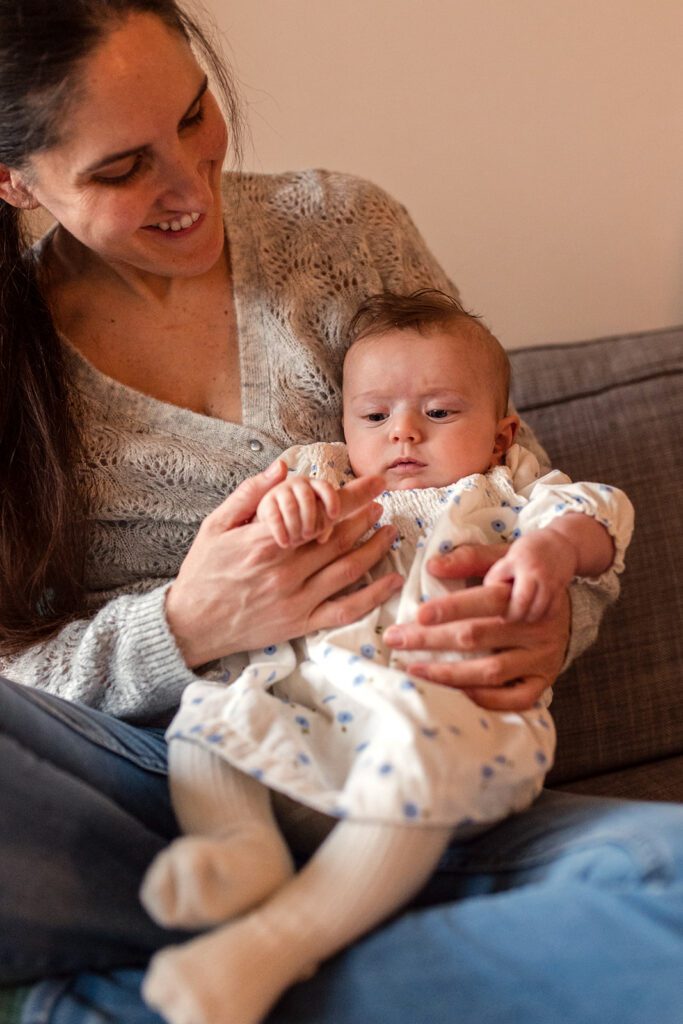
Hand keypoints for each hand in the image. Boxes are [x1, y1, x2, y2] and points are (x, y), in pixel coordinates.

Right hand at [165, 461, 402, 668]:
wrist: (191, 625)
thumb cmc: (203, 572)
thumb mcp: (215, 526)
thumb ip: (249, 495)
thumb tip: (282, 468)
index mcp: (266, 543)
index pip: (320, 512)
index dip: (352, 497)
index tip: (372, 485)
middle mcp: (286, 570)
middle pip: (338, 538)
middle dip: (366, 518)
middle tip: (381, 504)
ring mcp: (296, 599)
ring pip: (348, 570)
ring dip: (374, 548)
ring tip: (389, 532)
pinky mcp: (300, 623)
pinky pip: (344, 610)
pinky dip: (373, 596)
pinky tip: (392, 581)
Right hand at [257, 476, 340, 547]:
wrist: (276, 516)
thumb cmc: (303, 518)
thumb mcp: (316, 519)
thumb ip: (324, 526)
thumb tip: (322, 538)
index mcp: (314, 486)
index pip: (325, 487)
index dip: (331, 500)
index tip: (334, 516)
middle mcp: (298, 484)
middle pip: (307, 497)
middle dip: (310, 518)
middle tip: (309, 535)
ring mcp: (281, 490)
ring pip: (290, 507)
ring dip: (295, 526)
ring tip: (296, 541)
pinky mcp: (267, 501)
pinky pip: (274, 516)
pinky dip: (280, 531)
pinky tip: (284, 543)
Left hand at [383, 543, 569, 710]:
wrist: (571, 602)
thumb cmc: (520, 580)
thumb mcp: (501, 559)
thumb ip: (468, 559)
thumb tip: (432, 566)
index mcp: (522, 594)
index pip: (483, 601)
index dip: (449, 608)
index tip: (417, 615)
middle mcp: (534, 627)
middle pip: (478, 636)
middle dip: (431, 640)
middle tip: (396, 640)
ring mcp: (541, 657)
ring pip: (491, 672)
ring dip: (448, 674)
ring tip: (414, 670)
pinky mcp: (544, 680)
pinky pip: (515, 699)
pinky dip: (484, 699)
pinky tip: (454, 693)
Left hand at [483, 531, 577, 622]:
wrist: (561, 542)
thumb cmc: (530, 550)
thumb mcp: (511, 555)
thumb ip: (501, 573)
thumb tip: (489, 594)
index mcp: (516, 561)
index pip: (497, 580)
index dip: (490, 595)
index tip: (492, 602)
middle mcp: (533, 571)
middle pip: (521, 602)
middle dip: (511, 615)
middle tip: (506, 617)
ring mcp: (549, 581)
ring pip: (537, 610)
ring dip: (526, 617)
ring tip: (521, 614)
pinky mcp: (560, 589)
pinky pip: (551, 611)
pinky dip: (542, 616)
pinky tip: (536, 612)